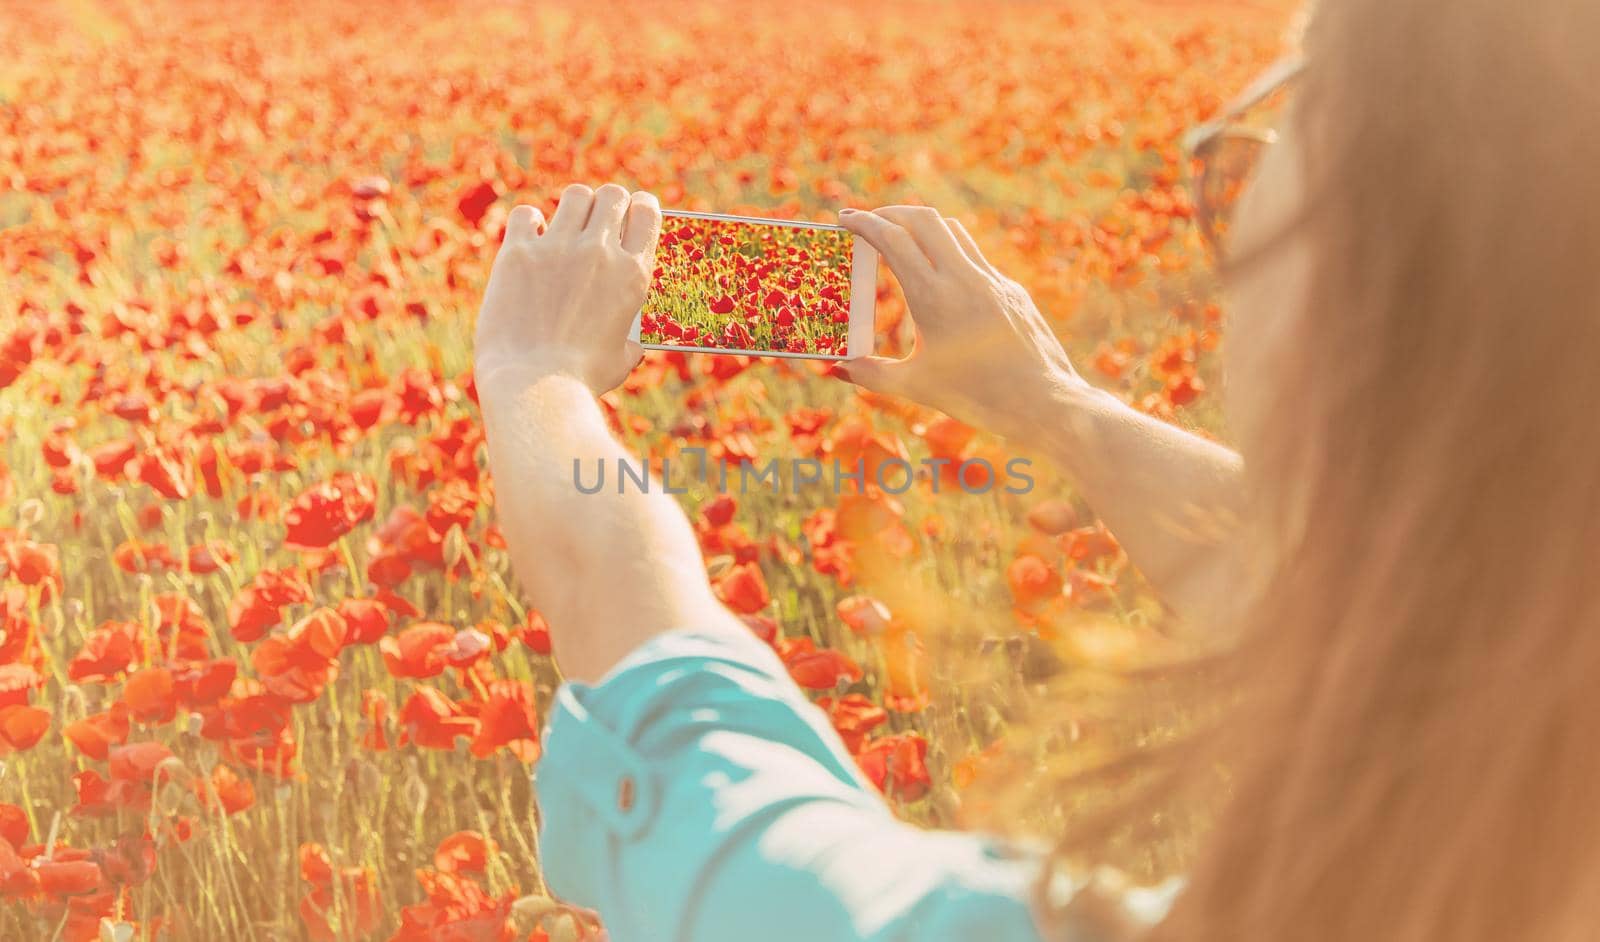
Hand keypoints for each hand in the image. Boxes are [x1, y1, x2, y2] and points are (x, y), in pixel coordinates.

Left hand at [474, 183, 660, 395]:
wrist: (533, 387)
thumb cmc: (581, 379)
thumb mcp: (622, 358)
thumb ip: (630, 338)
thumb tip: (632, 340)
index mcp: (633, 274)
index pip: (647, 213)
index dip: (640, 207)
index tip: (632, 212)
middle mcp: (600, 252)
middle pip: (612, 194)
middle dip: (608, 204)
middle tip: (597, 221)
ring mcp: (558, 248)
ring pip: (575, 195)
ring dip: (574, 208)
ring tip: (564, 228)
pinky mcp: (519, 253)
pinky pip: (526, 214)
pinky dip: (530, 222)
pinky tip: (530, 240)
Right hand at [835, 206, 1086, 430]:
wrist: (1044, 402)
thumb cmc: (978, 397)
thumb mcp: (917, 386)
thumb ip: (872, 375)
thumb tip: (839, 368)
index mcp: (933, 296)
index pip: (893, 239)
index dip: (864, 222)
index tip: (845, 217)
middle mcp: (963, 277)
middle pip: (922, 218)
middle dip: (891, 213)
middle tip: (870, 222)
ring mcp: (992, 280)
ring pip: (952, 231)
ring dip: (922, 227)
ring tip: (902, 240)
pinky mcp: (1012, 290)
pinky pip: (974, 258)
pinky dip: (949, 253)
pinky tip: (941, 278)